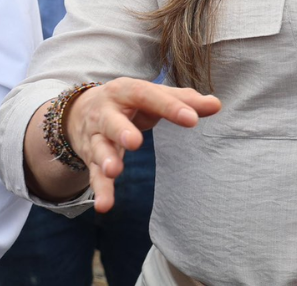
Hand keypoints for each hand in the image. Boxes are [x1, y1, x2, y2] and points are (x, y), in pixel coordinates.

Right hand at [64, 77, 220, 211]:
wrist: (80, 110)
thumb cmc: (130, 102)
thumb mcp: (153, 96)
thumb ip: (183, 101)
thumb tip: (217, 105)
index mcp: (127, 91)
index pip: (148, 95)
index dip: (170, 106)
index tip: (192, 119)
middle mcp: (107, 112)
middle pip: (112, 121)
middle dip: (122, 131)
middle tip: (135, 142)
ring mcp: (96, 135)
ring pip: (99, 148)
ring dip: (106, 159)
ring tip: (115, 170)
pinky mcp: (91, 158)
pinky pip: (94, 175)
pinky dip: (100, 190)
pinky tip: (105, 205)